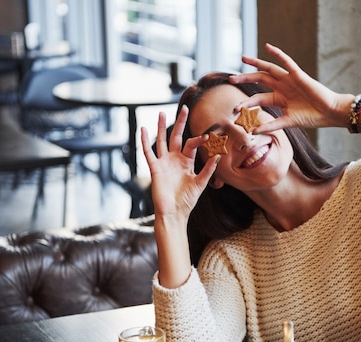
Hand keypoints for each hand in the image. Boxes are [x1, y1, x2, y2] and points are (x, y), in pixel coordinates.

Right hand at [141, 106, 218, 220]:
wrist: (174, 213)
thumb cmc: (187, 201)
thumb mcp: (200, 183)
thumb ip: (208, 170)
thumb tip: (217, 156)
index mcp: (187, 162)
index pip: (191, 144)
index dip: (198, 139)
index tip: (207, 136)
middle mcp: (175, 160)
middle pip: (176, 136)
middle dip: (180, 123)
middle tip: (184, 108)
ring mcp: (164, 163)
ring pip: (162, 141)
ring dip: (161, 127)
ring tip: (161, 113)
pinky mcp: (155, 168)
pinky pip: (148, 153)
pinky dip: (145, 141)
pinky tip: (143, 129)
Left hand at [229, 43, 353, 132]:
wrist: (330, 112)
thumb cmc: (313, 118)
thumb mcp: (288, 122)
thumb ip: (272, 125)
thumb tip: (253, 132)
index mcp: (279, 99)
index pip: (258, 98)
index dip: (246, 102)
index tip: (235, 108)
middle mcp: (282, 87)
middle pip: (260, 80)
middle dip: (245, 78)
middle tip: (231, 79)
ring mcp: (290, 80)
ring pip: (269, 69)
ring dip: (256, 63)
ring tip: (243, 58)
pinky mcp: (299, 75)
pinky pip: (287, 62)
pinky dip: (278, 54)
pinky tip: (268, 47)